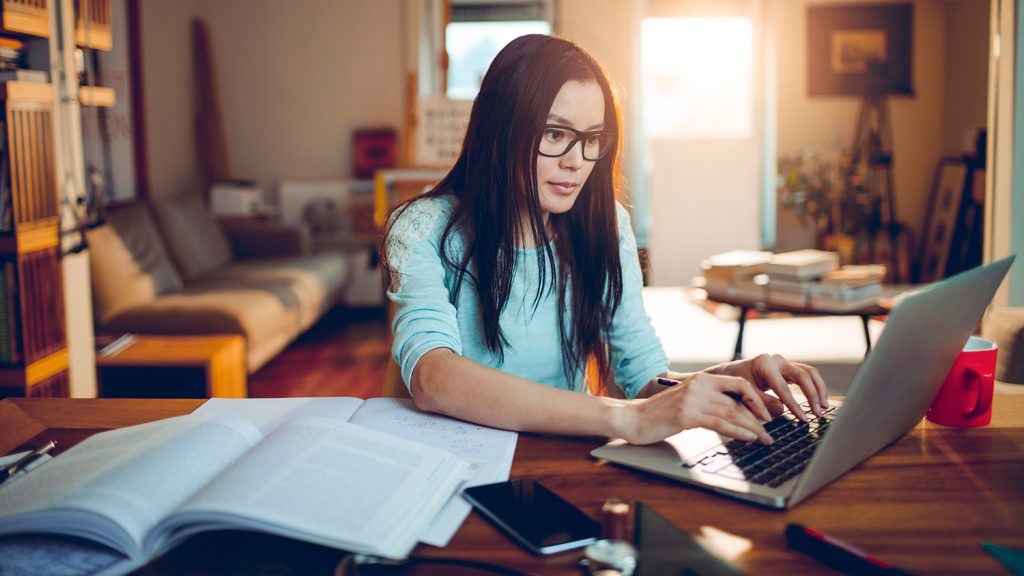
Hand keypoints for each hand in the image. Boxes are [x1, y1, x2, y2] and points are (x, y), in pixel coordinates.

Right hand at [621, 373, 773, 444]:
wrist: (633, 418)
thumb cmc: (660, 414)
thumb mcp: (688, 402)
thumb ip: (710, 403)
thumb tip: (738, 414)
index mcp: (702, 379)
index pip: (739, 384)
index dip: (757, 398)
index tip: (769, 413)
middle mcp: (700, 385)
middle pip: (739, 401)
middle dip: (760, 418)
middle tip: (773, 432)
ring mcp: (693, 399)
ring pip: (732, 413)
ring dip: (753, 428)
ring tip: (766, 440)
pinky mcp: (687, 415)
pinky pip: (720, 423)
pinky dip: (738, 431)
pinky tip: (749, 438)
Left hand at [707, 354, 828, 419]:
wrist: (731, 373)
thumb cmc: (735, 384)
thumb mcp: (744, 394)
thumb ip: (762, 402)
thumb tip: (782, 411)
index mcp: (763, 364)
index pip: (783, 387)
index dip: (794, 405)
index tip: (803, 418)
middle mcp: (776, 360)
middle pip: (802, 375)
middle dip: (812, 395)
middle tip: (818, 413)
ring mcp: (783, 362)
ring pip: (809, 373)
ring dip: (819, 390)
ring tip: (824, 407)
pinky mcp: (788, 368)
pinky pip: (807, 375)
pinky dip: (815, 387)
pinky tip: (820, 401)